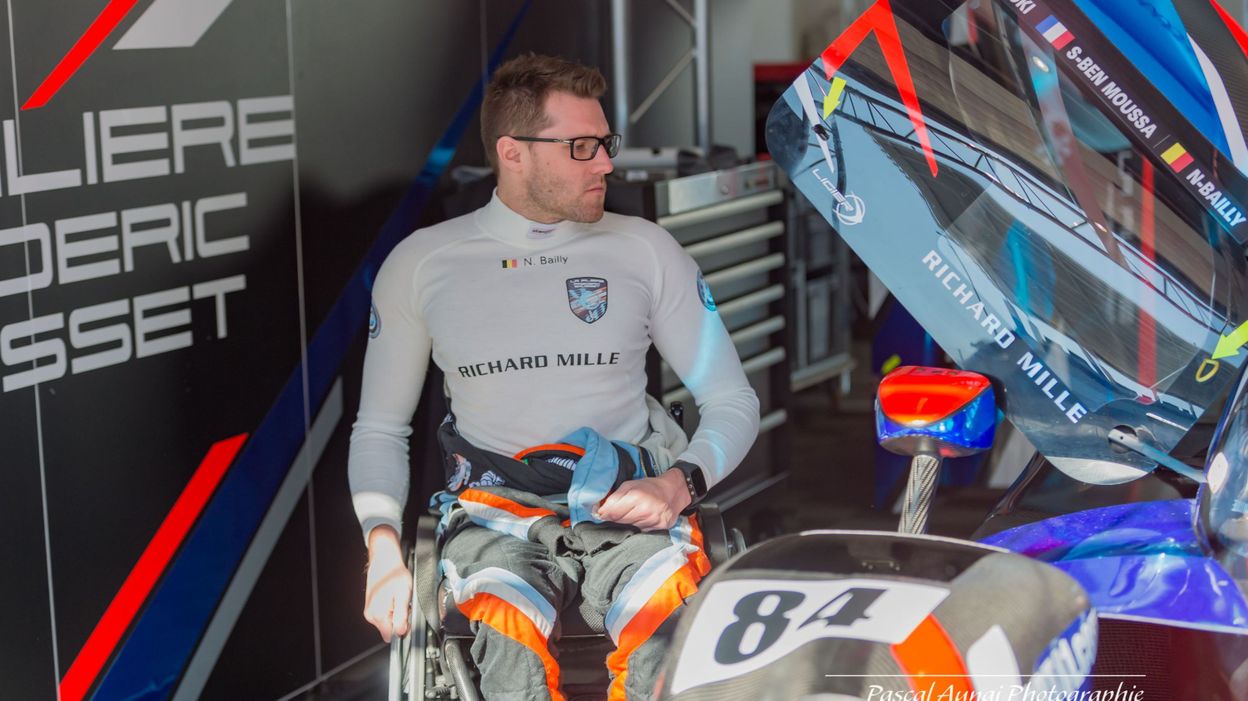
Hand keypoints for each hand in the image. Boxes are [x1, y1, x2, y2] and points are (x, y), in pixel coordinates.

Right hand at [363, 525, 411, 642]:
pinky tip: (393, 596)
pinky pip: (383, 614)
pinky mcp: (370, 606)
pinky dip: (390, 608)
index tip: (407, 617)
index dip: (402, 629)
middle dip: (399, 620)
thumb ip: (401, 616)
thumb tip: (401, 632)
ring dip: (395, 613)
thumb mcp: (404, 594)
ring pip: (386, 621)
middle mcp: (371, 615)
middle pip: (389, 628)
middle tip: (404, 603)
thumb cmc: (394, 573)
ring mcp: (369, 610)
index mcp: (378, 614)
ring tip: (398, 597)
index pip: (391, 636)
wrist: (384, 559)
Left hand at [595, 470, 691, 530]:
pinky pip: (640, 529)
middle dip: (614, 516)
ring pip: (629, 526)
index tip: (599, 512)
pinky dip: (637, 524)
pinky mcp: (658, 527)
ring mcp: (652, 520)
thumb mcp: (630, 485)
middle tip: (617, 510)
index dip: (603, 513)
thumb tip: (600, 510)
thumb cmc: (650, 487)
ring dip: (626, 520)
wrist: (673, 492)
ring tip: (632, 511)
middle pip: (619, 520)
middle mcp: (645, 510)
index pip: (612, 512)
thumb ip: (615, 497)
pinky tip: (641, 517)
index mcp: (636, 496)